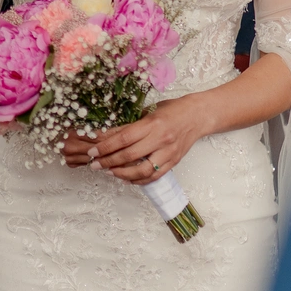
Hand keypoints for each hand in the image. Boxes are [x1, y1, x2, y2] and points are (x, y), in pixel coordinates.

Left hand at [61, 96, 209, 183]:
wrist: (198, 116)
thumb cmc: (172, 110)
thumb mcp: (150, 112)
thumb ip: (131, 125)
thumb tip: (107, 135)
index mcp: (153, 124)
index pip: (124, 138)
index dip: (105, 147)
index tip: (92, 151)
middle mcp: (161, 139)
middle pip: (129, 155)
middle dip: (108, 162)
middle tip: (94, 164)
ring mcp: (168, 153)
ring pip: (142, 170)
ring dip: (122, 174)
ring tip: (109, 172)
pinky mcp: (173, 162)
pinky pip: (154, 176)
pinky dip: (138, 180)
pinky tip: (127, 179)